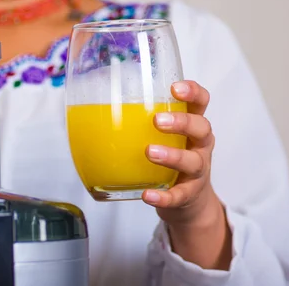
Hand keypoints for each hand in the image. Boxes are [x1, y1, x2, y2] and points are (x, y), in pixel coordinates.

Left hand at [142, 80, 230, 269]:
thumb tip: (87, 109)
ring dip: (172, 156)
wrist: (187, 201)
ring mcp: (197, 171)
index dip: (192, 92)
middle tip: (157, 121)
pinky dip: (163, 196)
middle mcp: (199, 145)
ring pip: (193, 161)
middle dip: (181, 122)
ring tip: (150, 152)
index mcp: (191, 125)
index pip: (200, 102)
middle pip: (201, 127)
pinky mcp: (188, 195)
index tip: (174, 87)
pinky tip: (148, 194)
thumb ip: (137, 121)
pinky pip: (178, 195)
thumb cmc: (168, 159)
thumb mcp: (162, 136)